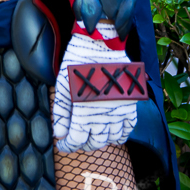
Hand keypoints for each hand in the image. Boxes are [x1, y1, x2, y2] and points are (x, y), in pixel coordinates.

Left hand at [52, 26, 137, 152]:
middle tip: (77, 140)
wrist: (100, 44)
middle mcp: (103, 117)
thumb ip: (61, 112)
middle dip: (83, 144)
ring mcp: (119, 111)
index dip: (67, 146)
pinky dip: (122, 134)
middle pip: (94, 143)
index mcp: (83, 113)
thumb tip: (58, 134)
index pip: (75, 141)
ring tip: (93, 135)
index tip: (61, 144)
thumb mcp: (62, 86)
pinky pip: (129, 127)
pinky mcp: (130, 103)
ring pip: (112, 139)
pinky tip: (114, 132)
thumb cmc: (77, 63)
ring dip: (102, 140)